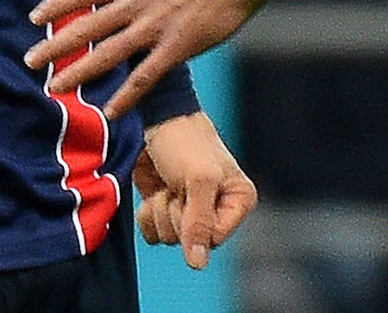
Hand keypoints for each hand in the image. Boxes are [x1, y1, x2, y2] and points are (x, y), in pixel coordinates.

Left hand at [25, 0, 262, 118]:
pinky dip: (125, 95)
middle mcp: (138, 1)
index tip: (35, 18)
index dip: (58, 5)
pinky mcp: (177, 46)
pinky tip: (109, 110)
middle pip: (87, 26)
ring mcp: (155, 25)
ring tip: (54, 88)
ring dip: (78, 72)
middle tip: (29, 61)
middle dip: (55, 45)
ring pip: (108, 54)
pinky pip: (145, 76)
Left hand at [135, 110, 257, 268]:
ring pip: (169, 239)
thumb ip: (200, 223)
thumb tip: (198, 265)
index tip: (193, 193)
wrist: (157, 121)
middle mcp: (219, 210)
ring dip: (161, 210)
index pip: (214, 239)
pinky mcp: (168, 210)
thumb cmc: (186, 143)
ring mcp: (191, 212)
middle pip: (190, 242)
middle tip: (178, 185)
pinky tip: (155, 191)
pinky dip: (148, 214)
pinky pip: (152, 235)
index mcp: (239, 201)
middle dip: (176, 213)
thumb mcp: (199, 180)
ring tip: (168, 184)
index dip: (196, 222)